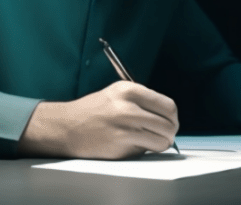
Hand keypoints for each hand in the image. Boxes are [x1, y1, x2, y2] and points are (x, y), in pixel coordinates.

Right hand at [17, 81, 178, 158]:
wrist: (68, 126)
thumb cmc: (94, 111)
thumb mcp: (119, 94)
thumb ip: (143, 101)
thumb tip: (168, 116)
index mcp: (130, 90)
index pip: (167, 105)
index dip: (172, 116)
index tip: (170, 121)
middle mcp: (128, 107)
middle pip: (168, 123)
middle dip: (170, 131)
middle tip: (165, 134)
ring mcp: (124, 127)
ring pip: (162, 140)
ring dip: (161, 143)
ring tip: (152, 141)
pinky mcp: (120, 145)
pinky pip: (147, 150)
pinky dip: (146, 149)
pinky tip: (134, 144)